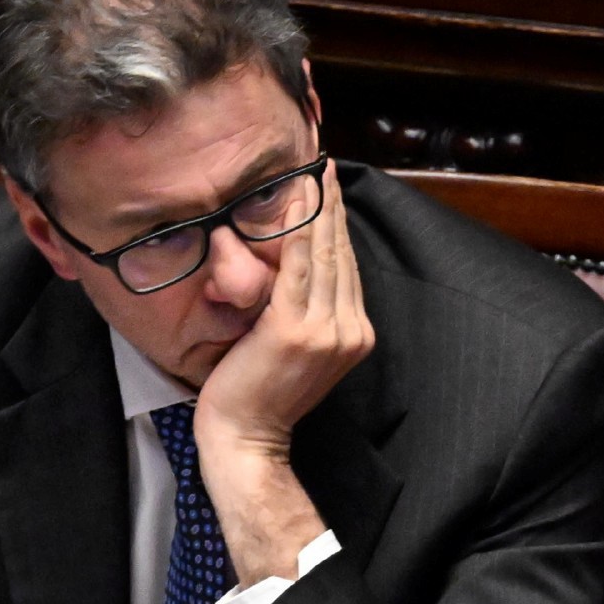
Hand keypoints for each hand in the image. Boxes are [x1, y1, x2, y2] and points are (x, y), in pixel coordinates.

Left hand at [195, 160, 372, 459]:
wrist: (248, 438)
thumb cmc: (262, 397)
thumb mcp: (299, 352)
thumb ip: (311, 316)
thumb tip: (301, 277)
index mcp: (355, 334)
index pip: (349, 267)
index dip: (340, 225)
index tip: (332, 189)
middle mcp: (349, 329)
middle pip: (343, 253)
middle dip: (334, 206)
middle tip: (328, 165)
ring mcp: (325, 330)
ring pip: (325, 254)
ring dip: (318, 208)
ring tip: (313, 172)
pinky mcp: (294, 328)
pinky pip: (297, 266)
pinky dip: (296, 230)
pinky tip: (294, 202)